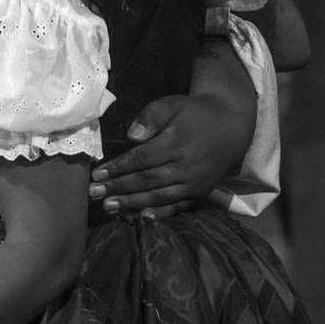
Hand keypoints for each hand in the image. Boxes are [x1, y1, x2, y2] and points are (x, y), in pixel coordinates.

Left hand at [88, 93, 253, 219]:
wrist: (231, 125)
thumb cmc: (194, 113)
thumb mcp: (172, 104)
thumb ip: (151, 116)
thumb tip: (132, 136)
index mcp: (175, 144)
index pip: (140, 159)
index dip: (118, 168)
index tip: (97, 174)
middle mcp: (186, 167)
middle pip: (146, 181)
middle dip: (118, 188)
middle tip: (93, 194)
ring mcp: (194, 183)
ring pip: (159, 196)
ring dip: (132, 203)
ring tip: (109, 207)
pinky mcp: (201, 192)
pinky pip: (178, 206)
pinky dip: (160, 213)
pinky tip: (143, 218)